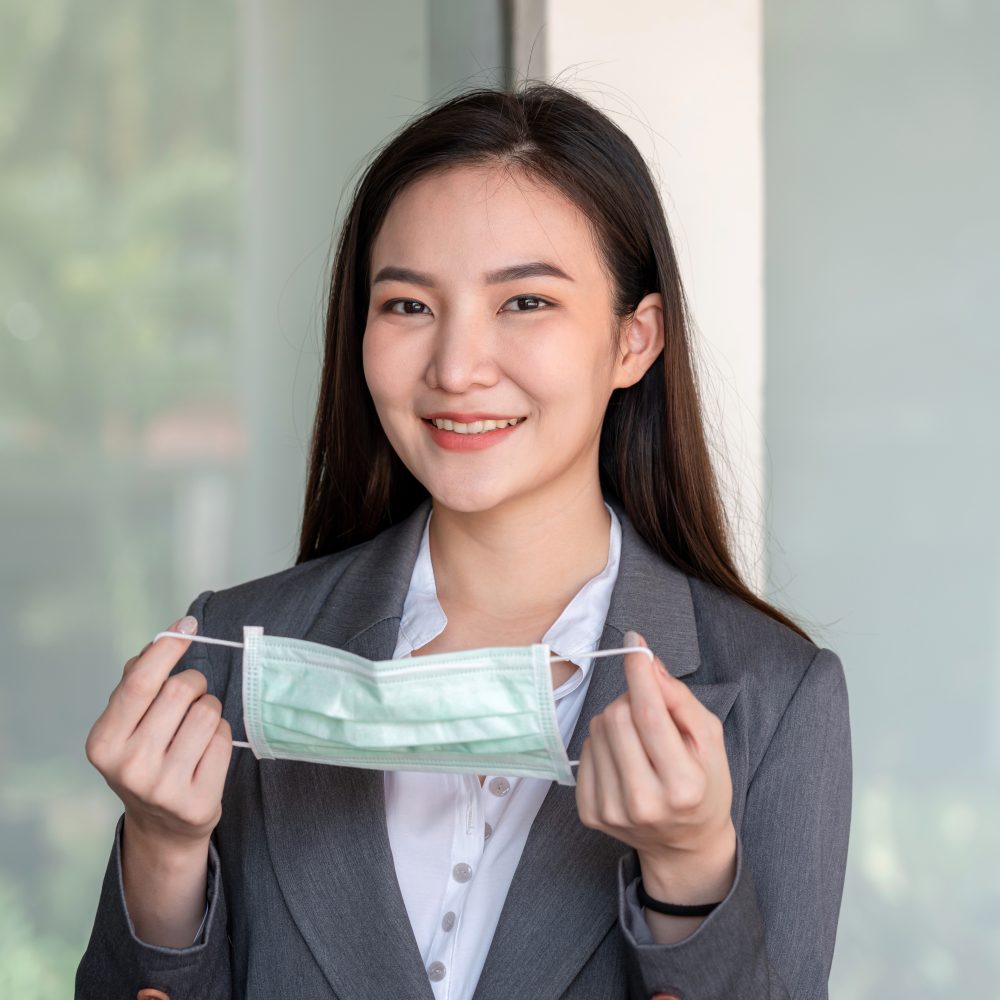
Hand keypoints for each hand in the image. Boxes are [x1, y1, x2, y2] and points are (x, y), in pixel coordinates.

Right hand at [85, 616, 231, 851]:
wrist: (162, 826)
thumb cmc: (146, 758)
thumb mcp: (126, 726)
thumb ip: (138, 683)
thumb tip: (164, 640)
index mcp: (102, 742)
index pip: (139, 682)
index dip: (168, 647)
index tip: (189, 625)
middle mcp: (128, 767)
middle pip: (180, 691)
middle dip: (194, 682)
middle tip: (191, 695)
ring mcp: (162, 788)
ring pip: (208, 712)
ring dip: (210, 709)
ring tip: (196, 728)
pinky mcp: (195, 802)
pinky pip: (224, 739)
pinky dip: (221, 735)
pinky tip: (205, 752)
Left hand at [575, 630, 735, 893]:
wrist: (686, 844)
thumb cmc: (704, 784)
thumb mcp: (709, 739)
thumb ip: (680, 698)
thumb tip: (647, 663)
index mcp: (682, 786)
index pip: (650, 715)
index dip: (639, 673)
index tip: (635, 644)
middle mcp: (644, 803)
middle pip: (617, 717)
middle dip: (631, 700)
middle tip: (649, 712)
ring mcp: (612, 811)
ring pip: (596, 730)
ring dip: (616, 722)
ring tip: (639, 741)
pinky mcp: (590, 814)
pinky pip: (584, 751)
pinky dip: (603, 744)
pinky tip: (623, 759)